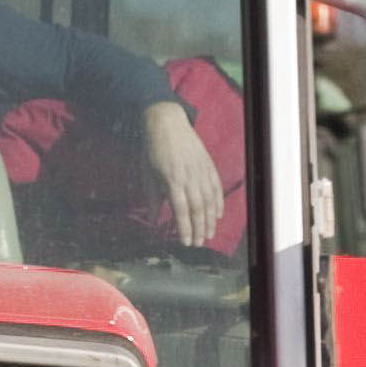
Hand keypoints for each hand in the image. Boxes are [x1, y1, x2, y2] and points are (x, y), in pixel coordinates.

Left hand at [143, 100, 224, 246]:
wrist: (167, 123)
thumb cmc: (153, 150)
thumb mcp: (147, 174)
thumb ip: (153, 198)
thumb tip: (154, 219)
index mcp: (173, 180)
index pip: (181, 210)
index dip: (185, 228)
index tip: (187, 242)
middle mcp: (190, 177)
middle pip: (198, 208)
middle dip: (200, 228)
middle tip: (200, 243)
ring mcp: (201, 170)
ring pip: (210, 199)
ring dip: (211, 219)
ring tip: (210, 234)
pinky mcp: (208, 164)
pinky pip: (216, 186)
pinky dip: (218, 201)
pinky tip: (218, 214)